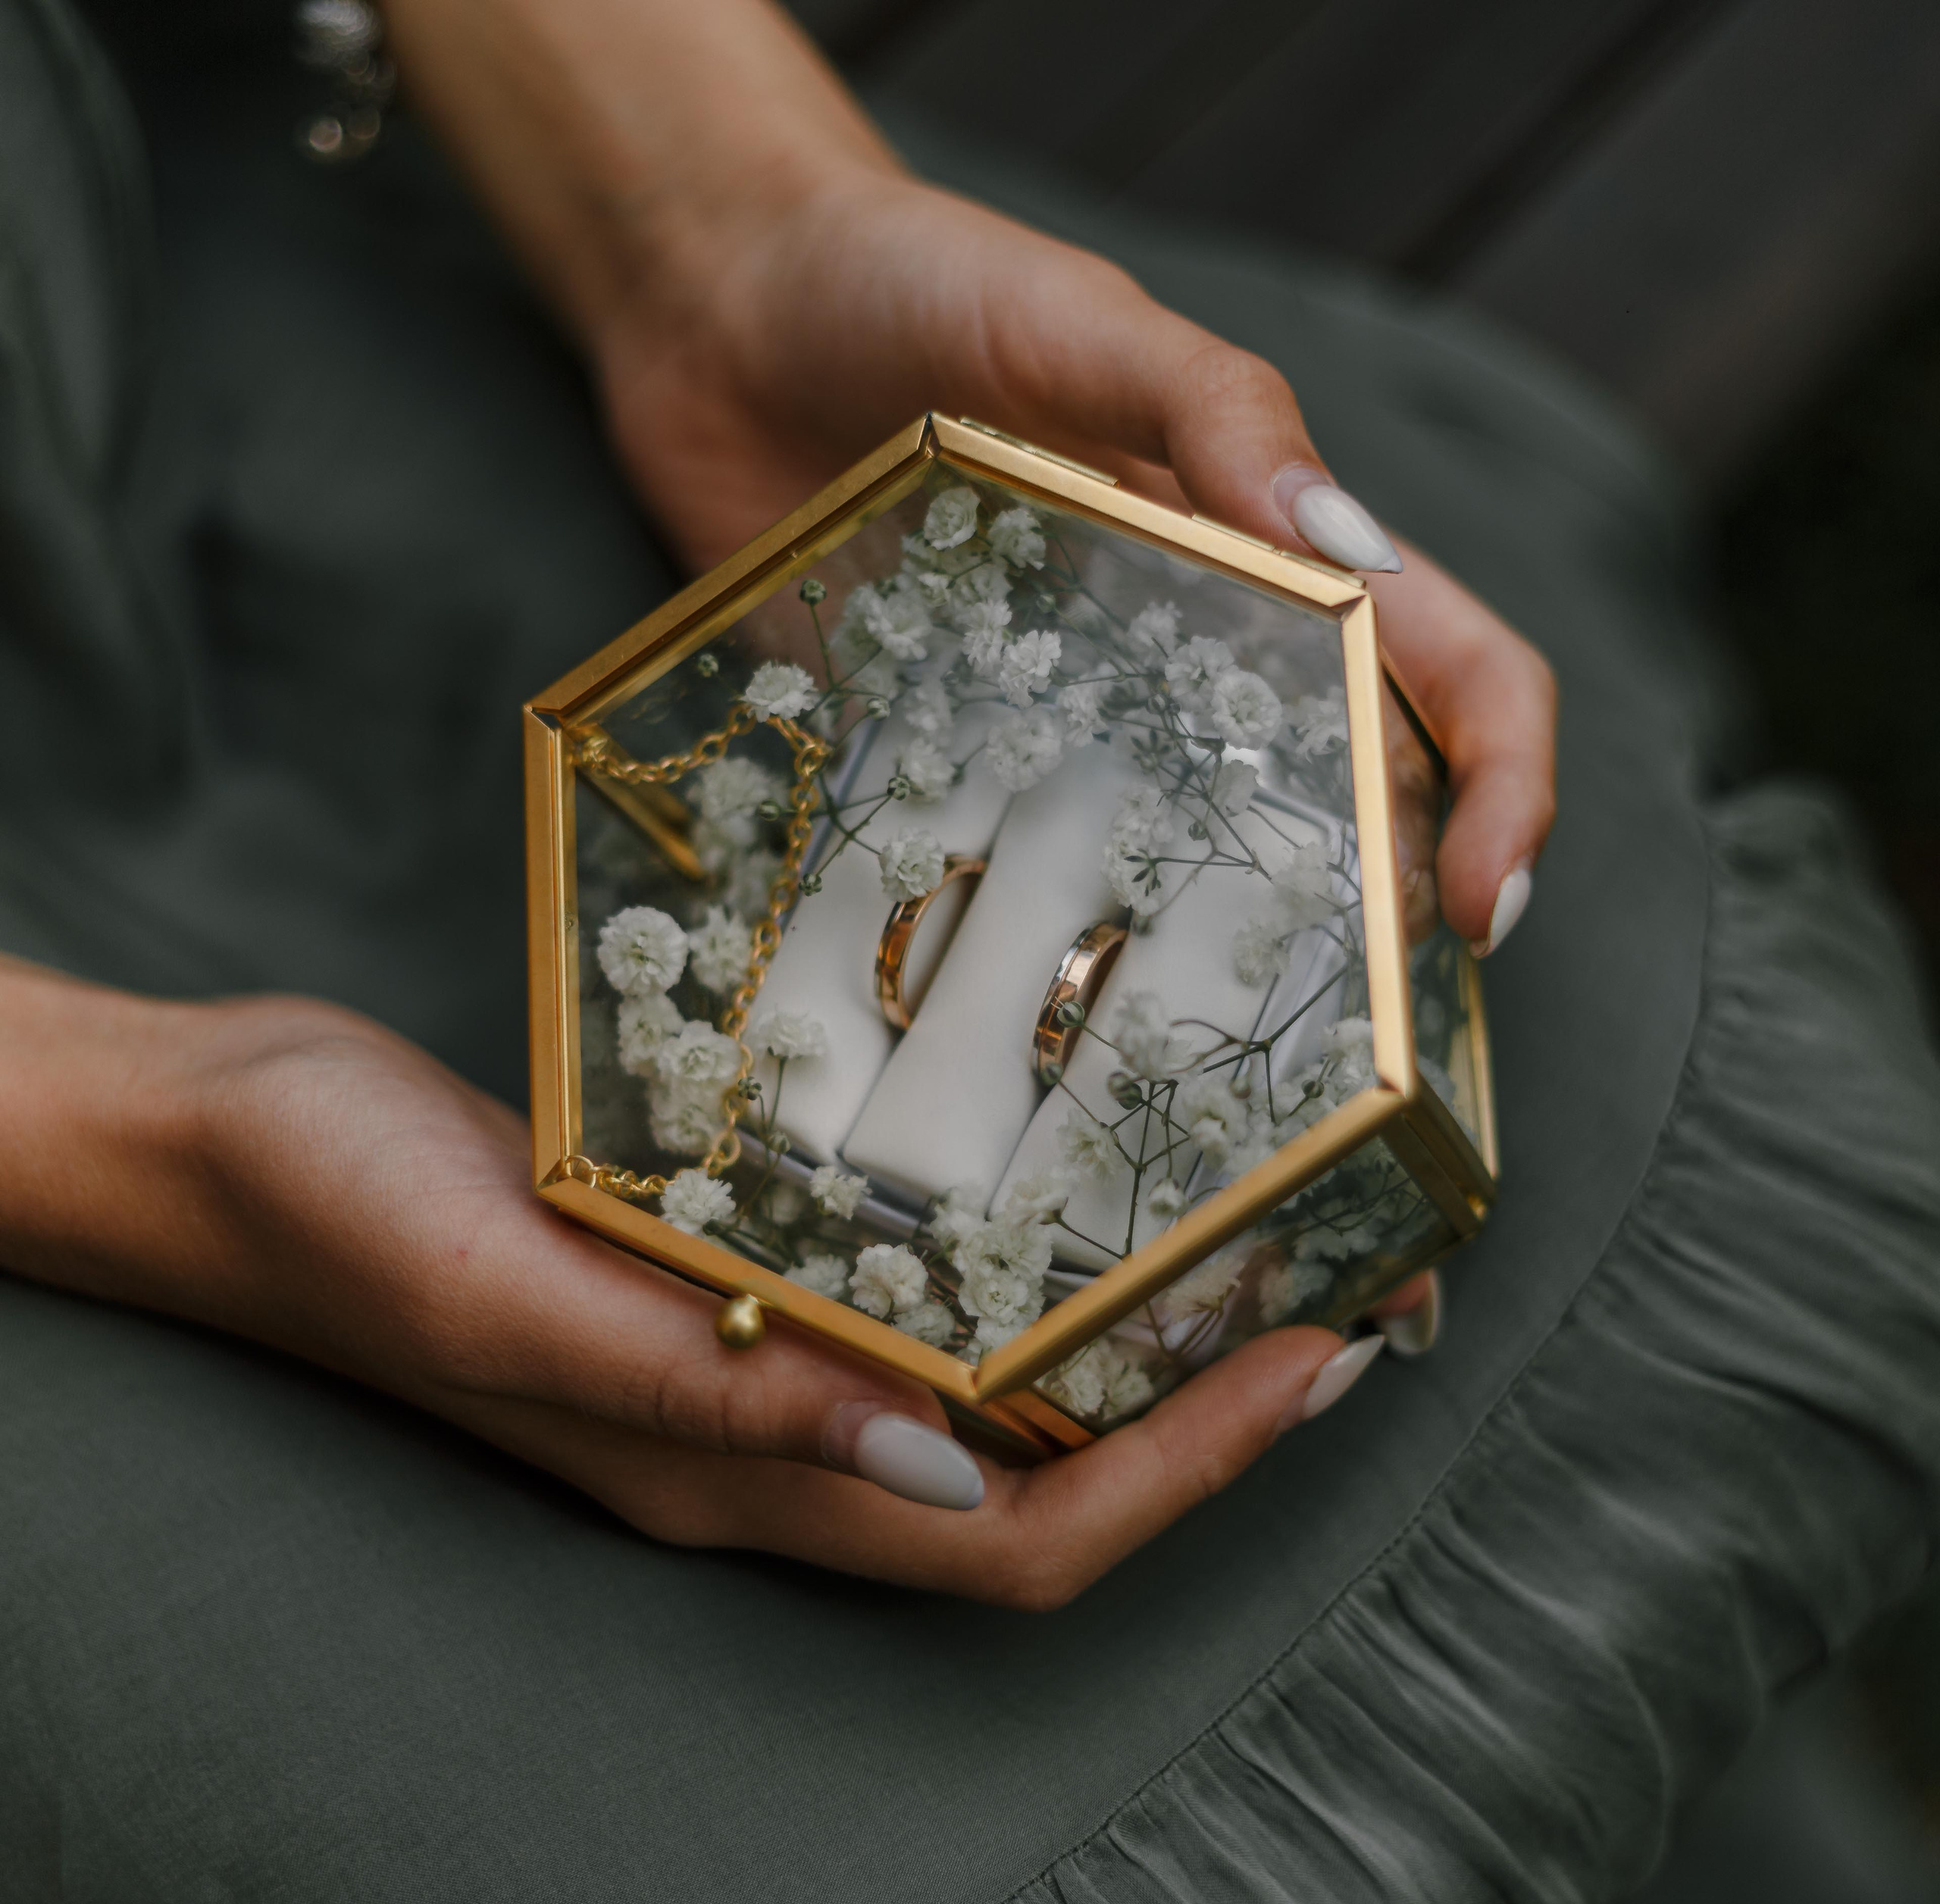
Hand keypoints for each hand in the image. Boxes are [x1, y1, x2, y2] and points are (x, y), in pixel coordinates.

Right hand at [0, 963, 1379, 1607]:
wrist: (222, 1137)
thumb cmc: (334, 1205)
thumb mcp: (505, 1285)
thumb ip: (698, 1385)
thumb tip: (930, 1469)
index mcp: (717, 1473)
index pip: (1011, 1540)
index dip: (1183, 1474)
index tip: (1325, 1364)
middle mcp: (755, 1441)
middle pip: (1039, 1492)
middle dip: (1210, 1427)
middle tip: (1349, 1306)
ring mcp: (739, 1368)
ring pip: (993, 1410)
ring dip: (1136, 1353)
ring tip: (1259, 1251)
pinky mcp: (717, 1280)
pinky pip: (915, 1314)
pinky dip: (1024, 1277)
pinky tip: (1072, 1183)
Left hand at [387, 0, 1555, 953]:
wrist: (719, 313)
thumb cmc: (907, 279)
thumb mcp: (1077, 321)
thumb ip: (1214, 413)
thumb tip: (1355, 552)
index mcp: (1262, 548)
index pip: (1443, 668)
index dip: (1498, 786)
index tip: (1474, 910)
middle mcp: (1187, 654)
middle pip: (1338, 801)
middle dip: (1376, 924)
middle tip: (1354, 1058)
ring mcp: (1068, 717)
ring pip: (1183, 863)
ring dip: (1214, 969)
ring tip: (1204, 1083)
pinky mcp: (946, 752)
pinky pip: (1008, 864)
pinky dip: (1030, 946)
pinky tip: (1020, 1030)